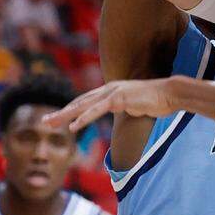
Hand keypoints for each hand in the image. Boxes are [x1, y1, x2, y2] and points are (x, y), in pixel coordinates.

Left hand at [42, 78, 184, 130]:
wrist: (169, 94)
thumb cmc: (155, 100)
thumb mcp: (133, 104)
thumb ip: (123, 106)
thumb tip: (121, 110)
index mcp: (110, 90)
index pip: (85, 101)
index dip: (70, 109)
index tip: (57, 118)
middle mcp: (108, 89)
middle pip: (79, 102)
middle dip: (61, 112)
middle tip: (44, 121)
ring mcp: (113, 92)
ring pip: (83, 105)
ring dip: (65, 115)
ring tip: (51, 123)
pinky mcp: (119, 98)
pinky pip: (97, 110)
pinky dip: (84, 118)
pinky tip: (73, 126)